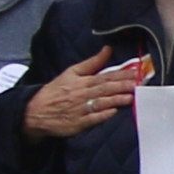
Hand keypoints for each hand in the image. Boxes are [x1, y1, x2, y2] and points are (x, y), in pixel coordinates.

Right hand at [22, 46, 145, 138]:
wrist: (36, 112)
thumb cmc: (56, 91)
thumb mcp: (71, 72)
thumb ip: (92, 62)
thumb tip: (108, 49)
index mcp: (82, 81)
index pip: (105, 76)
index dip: (121, 74)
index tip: (135, 72)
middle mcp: (83, 94)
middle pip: (105, 89)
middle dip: (122, 86)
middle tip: (137, 84)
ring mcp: (80, 109)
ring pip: (101, 103)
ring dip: (116, 99)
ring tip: (130, 97)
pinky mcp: (78, 123)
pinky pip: (91, 119)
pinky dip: (102, 115)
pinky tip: (113, 112)